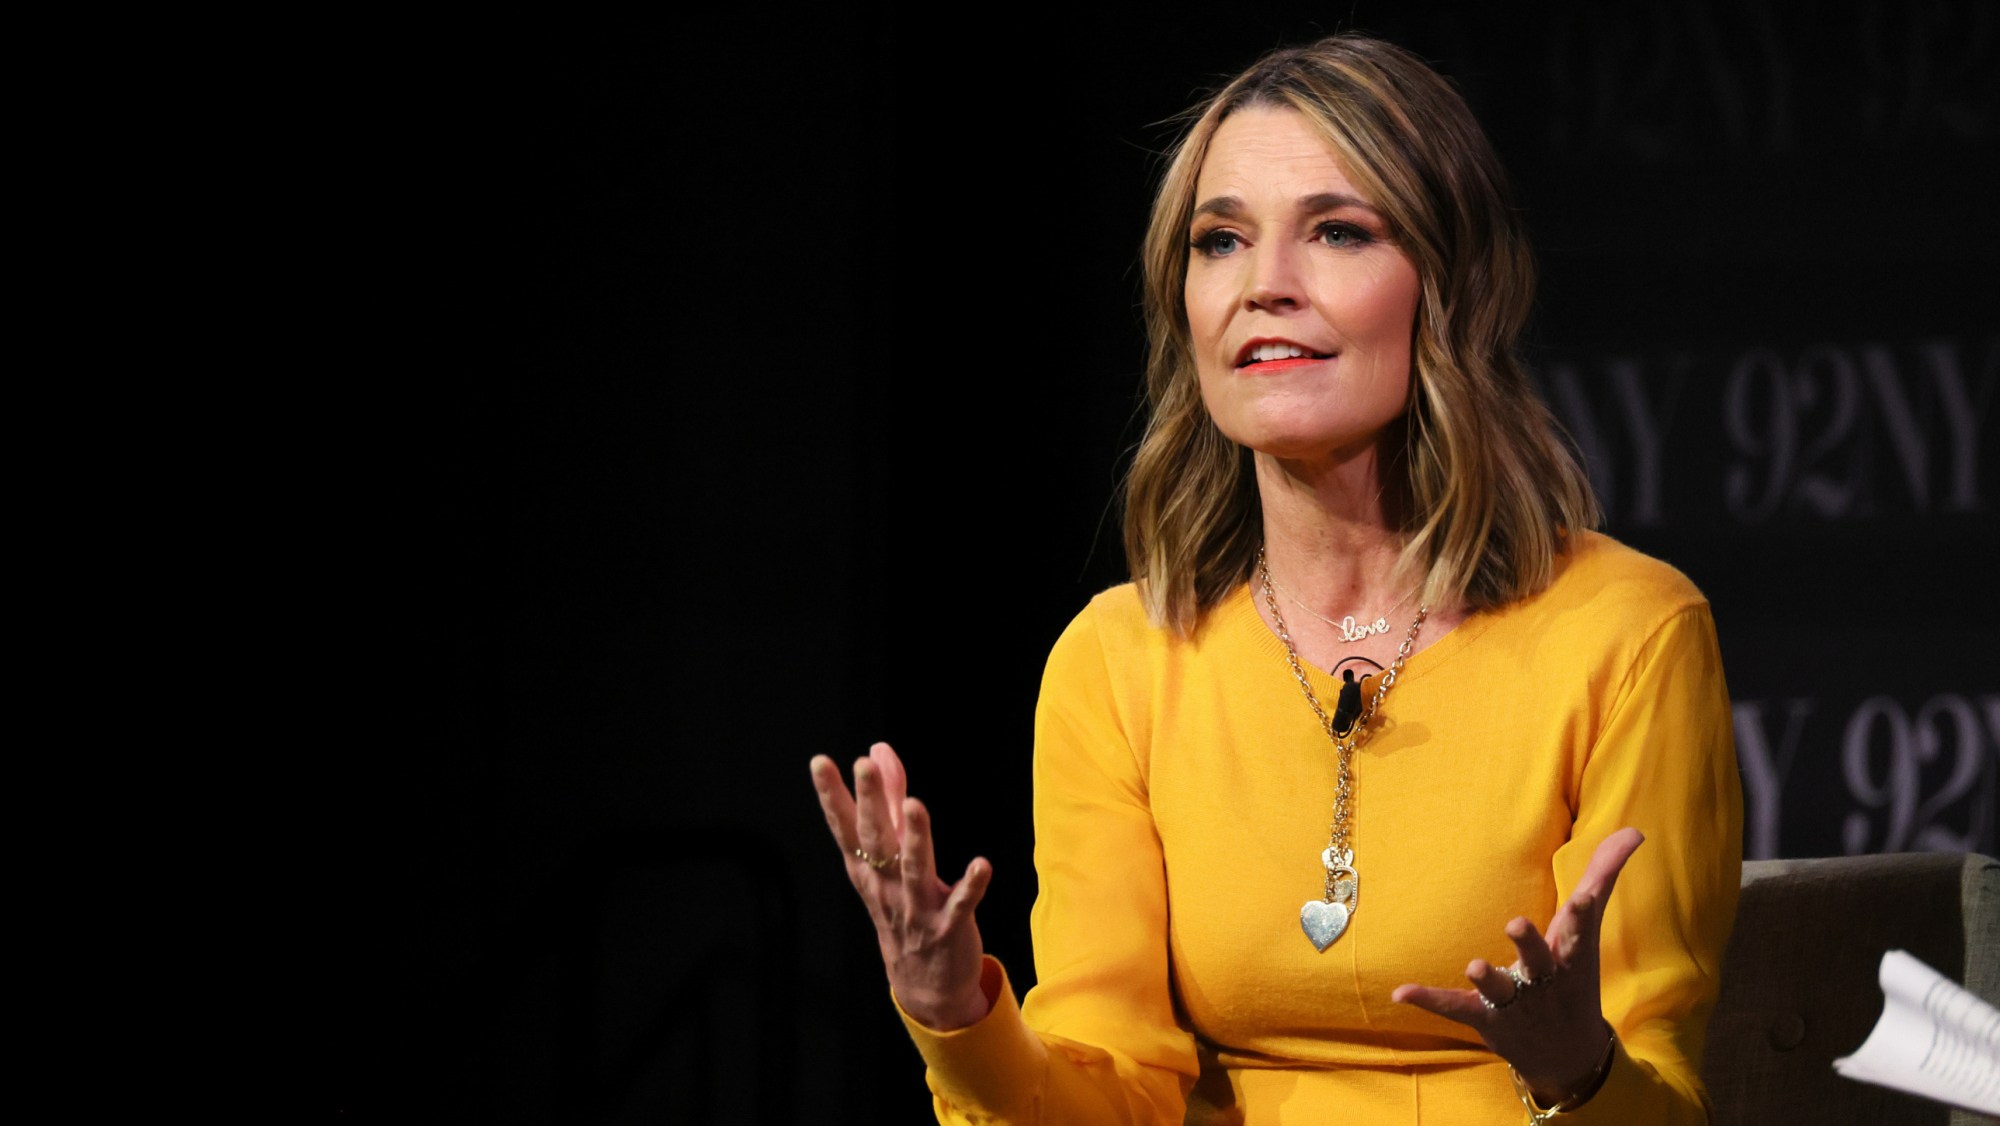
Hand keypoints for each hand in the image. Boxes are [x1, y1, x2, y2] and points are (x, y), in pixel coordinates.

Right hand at [809, 742, 993, 1030]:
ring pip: (913, 870)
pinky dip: (970, 885)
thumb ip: (888, 801)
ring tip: (915, 805)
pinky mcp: (949, 927)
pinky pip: (960, 904)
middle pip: (876, 841)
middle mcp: (886, 888)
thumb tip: (878, 750)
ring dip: (915, 838)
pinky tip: (983, 864)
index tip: (820, 762)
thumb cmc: (904, 909)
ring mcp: (916, 909)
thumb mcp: (890, 857)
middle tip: (863, 766)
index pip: (846, 827)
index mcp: (869, 871)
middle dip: (870, 802)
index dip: (832, 795)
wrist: (924, 985)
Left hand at [1390, 828, 1642, 1104]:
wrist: (1570, 1057)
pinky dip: (1429, 1000)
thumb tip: (1635, 831)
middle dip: (1529, 943)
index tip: (1582, 898)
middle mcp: (1543, 979)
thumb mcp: (1587, 932)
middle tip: (1516, 924)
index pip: (1578, 930)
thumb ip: (1603, 877)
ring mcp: (1514, 1001)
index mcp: (1569, 955)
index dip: (1580, 913)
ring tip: (1474, 965)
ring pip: (1499, 988)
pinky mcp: (1485, 1018)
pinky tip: (1400, 993)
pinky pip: (1455, 1008)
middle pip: (1538, 959)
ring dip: (1487, 977)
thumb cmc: (1574, 981)